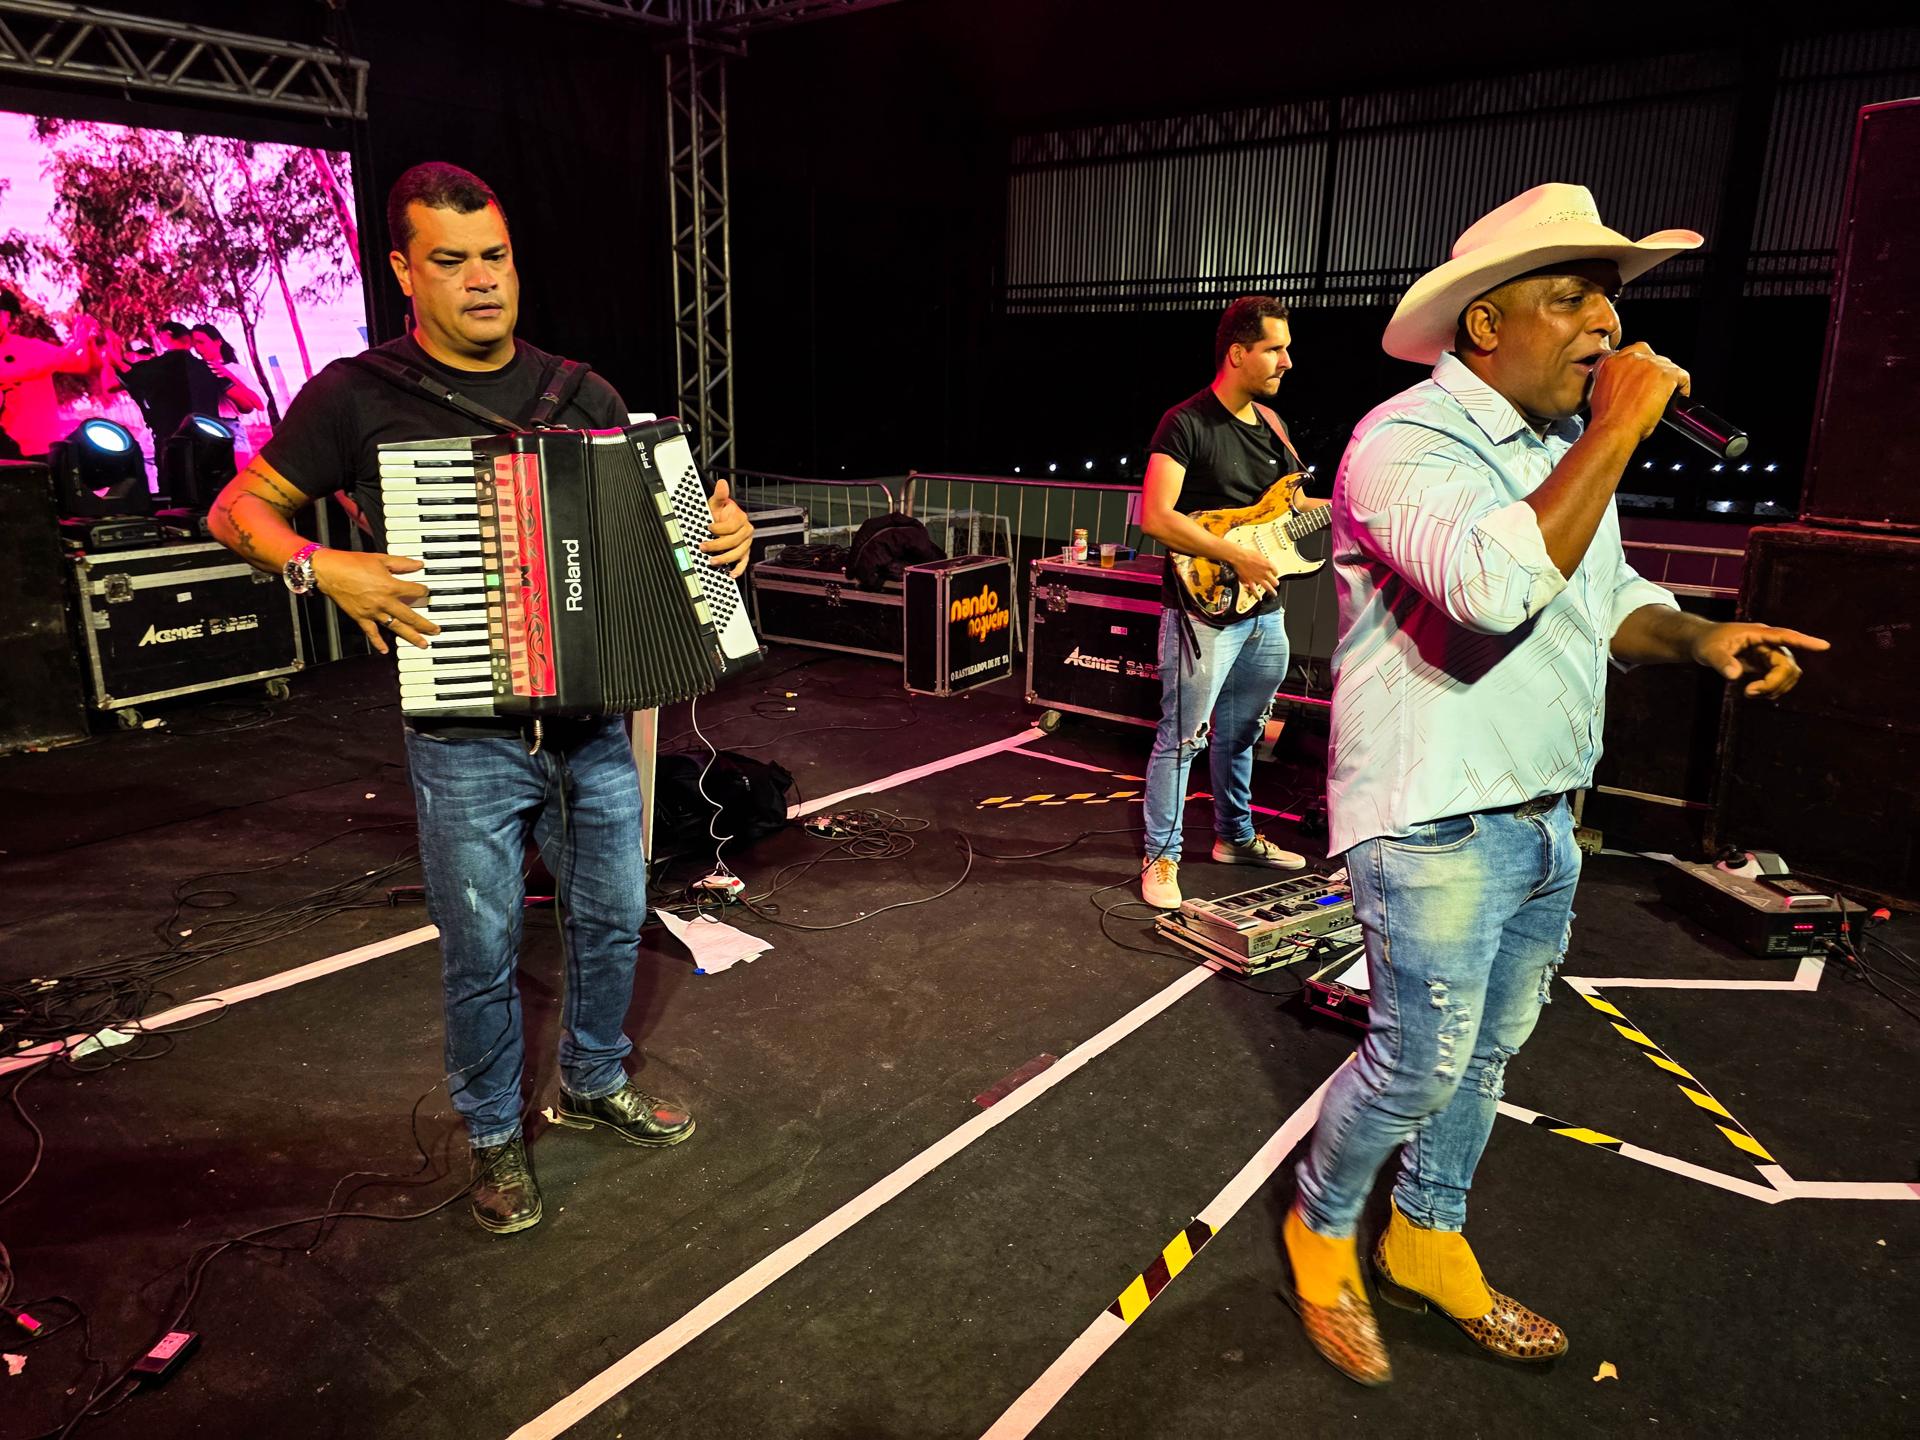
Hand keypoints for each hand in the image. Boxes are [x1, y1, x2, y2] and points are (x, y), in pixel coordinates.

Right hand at [311, 549, 439, 653]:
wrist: (329, 571)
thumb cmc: (352, 563)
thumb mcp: (381, 558)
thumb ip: (402, 563)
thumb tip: (418, 565)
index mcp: (391, 586)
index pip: (415, 591)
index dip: (423, 591)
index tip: (426, 592)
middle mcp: (384, 602)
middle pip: (410, 616)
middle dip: (425, 624)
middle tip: (436, 630)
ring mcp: (372, 612)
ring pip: (396, 627)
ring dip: (411, 637)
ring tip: (422, 644)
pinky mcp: (360, 617)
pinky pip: (371, 633)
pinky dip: (378, 642)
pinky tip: (385, 650)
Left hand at [702, 477, 753, 577]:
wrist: (723, 521)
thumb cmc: (719, 513)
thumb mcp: (716, 503)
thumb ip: (720, 495)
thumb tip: (722, 484)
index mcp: (740, 519)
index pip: (732, 526)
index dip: (719, 528)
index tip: (708, 527)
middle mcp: (745, 531)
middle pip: (735, 541)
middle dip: (718, 545)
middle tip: (704, 546)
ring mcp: (745, 543)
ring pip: (738, 553)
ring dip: (725, 558)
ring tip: (712, 561)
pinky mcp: (744, 553)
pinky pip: (744, 562)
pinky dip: (738, 569)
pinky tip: (731, 573)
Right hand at [1228, 543, 1280, 597]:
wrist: (1239, 557)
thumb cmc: (1248, 554)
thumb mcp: (1260, 555)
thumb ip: (1264, 561)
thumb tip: (1264, 563)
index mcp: (1268, 565)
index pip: (1276, 571)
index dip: (1275, 573)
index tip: (1273, 573)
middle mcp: (1265, 573)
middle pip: (1275, 581)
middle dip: (1275, 583)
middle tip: (1275, 584)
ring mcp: (1259, 579)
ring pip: (1268, 588)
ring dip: (1272, 591)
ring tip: (1274, 594)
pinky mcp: (1251, 582)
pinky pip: (1255, 591)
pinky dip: (1258, 595)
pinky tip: (1259, 598)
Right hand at [1588, 342, 1689, 442]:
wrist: (1613, 429)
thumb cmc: (1606, 418)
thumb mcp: (1600, 392)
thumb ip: (1612, 380)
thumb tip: (1623, 384)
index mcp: (1613, 361)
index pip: (1634, 352)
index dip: (1641, 366)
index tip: (1643, 376)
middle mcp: (1631, 358)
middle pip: (1652, 357)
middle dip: (1654, 373)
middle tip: (1654, 389)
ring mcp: (1650, 365)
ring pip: (1667, 366)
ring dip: (1668, 380)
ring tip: (1666, 395)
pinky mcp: (1666, 375)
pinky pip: (1682, 376)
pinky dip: (1683, 387)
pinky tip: (1678, 397)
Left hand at [1690, 622, 1829, 698]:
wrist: (1702, 643)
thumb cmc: (1706, 643)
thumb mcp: (1708, 651)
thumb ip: (1721, 662)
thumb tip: (1735, 675)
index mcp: (1758, 634)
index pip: (1785, 636)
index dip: (1804, 642)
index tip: (1824, 646)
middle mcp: (1768, 643)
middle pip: (1787, 664)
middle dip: (1775, 682)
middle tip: (1749, 693)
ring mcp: (1769, 654)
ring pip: (1787, 673)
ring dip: (1774, 687)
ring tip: (1749, 693)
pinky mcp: (1766, 664)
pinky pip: (1780, 678)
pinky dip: (1772, 688)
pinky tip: (1755, 693)